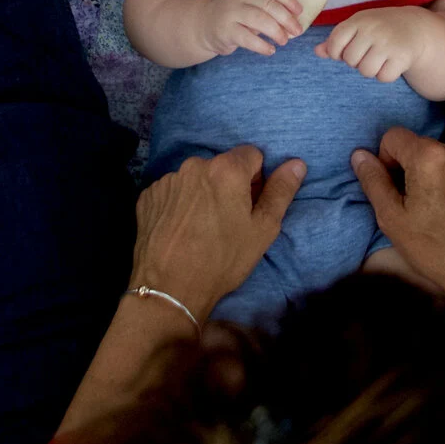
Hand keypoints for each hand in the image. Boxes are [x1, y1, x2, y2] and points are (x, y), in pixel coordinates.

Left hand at [131, 144, 306, 319]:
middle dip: (228, 186)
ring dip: (202, 194)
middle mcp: (194, 165)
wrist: (170, 288)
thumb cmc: (223, 259)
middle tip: (227, 221)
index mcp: (226, 169)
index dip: (256, 179)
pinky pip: (172, 191)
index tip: (249, 205)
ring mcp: (167, 180)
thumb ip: (281, 191)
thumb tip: (296, 163)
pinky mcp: (148, 196)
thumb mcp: (262, 229)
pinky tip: (180, 230)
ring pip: (195, 179)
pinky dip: (178, 204)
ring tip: (201, 228)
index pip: (252, 155)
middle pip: (221, 166)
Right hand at [204, 0, 309, 57]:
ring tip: (284, 41)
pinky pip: (246, 38)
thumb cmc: (236, 16)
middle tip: (297, 31)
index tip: (300, 11)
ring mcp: (231, 13)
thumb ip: (270, 9)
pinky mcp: (225, 30)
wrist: (204, 24)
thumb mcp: (251, 6)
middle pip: (268, 4)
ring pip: (258, 19)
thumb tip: (295, 21)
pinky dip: (261, 45)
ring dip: (275, 31)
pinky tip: (270, 50)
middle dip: (286, 18)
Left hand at [316, 6, 426, 82]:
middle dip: (357, 61)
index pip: (335, 44)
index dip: (337, 53)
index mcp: (358, 20)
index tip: (347, 50)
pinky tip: (392, 62)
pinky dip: (386, 74)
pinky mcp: (402, 56)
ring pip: (366, 71)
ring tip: (380, 58)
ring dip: (371, 69)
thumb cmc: (379, 28)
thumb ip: (336, 40)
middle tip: (369, 52)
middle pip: (350, 61)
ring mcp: (388, 43)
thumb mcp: (358, 27)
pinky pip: (384, 77)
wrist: (415, 27)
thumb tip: (317, 52)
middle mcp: (372, 30)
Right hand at [349, 129, 444, 317]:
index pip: (393, 136)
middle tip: (409, 207)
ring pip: (440, 160)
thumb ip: (373, 181)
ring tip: (433, 214)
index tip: (391, 190)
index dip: (384, 160)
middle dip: (407, 169)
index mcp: (428, 155)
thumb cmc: (435, 248)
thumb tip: (359, 155)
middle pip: (418, 147)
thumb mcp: (392, 218)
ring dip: (429, 178)